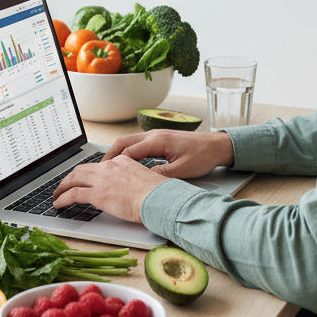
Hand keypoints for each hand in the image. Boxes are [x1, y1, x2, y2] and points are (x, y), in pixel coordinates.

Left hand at [53, 156, 164, 223]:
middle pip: (82, 169)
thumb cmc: (158, 194)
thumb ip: (133, 180)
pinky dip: (63, 198)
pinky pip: (73, 194)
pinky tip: (59, 204)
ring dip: (62, 186)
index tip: (84, 179)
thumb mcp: (145, 179)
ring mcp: (102, 179)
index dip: (89, 173)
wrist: (158, 198)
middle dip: (70, 177)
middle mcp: (110, 167)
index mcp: (122, 161)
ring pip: (74, 178)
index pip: (100, 165)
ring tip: (57, 195)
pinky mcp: (97, 194)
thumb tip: (131, 189)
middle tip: (64, 185)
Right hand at [102, 129, 234, 178]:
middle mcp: (154, 135)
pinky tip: (126, 162)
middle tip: (99, 169)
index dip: (114, 164)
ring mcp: (156, 135)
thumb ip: (161, 175)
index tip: (104, 174)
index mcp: (157, 141)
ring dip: (117, 153)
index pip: (128, 152)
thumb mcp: (182, 170)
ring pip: (129, 142)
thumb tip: (143, 180)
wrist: (217, 145)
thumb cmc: (203, 156)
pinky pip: (138, 143)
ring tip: (108, 167)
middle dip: (109, 155)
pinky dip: (128, 152)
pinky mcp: (160, 138)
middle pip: (123, 143)